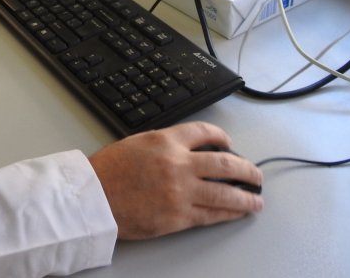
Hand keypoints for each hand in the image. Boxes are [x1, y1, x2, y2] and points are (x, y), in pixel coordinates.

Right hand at [88, 121, 262, 239]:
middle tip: (256, 175)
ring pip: (225, 193)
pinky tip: (238, 213)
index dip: (222, 137)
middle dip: (247, 170)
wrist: (92, 198)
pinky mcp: (178, 216)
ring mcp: (181, 191)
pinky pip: (212, 215)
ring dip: (246, 196)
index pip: (204, 133)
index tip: (229, 143)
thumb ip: (164, 146)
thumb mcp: (136, 144)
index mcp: (165, 141)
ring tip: (257, 199)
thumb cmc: (106, 172)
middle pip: (225, 164)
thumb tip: (186, 153)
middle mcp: (178, 163)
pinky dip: (229, 214)